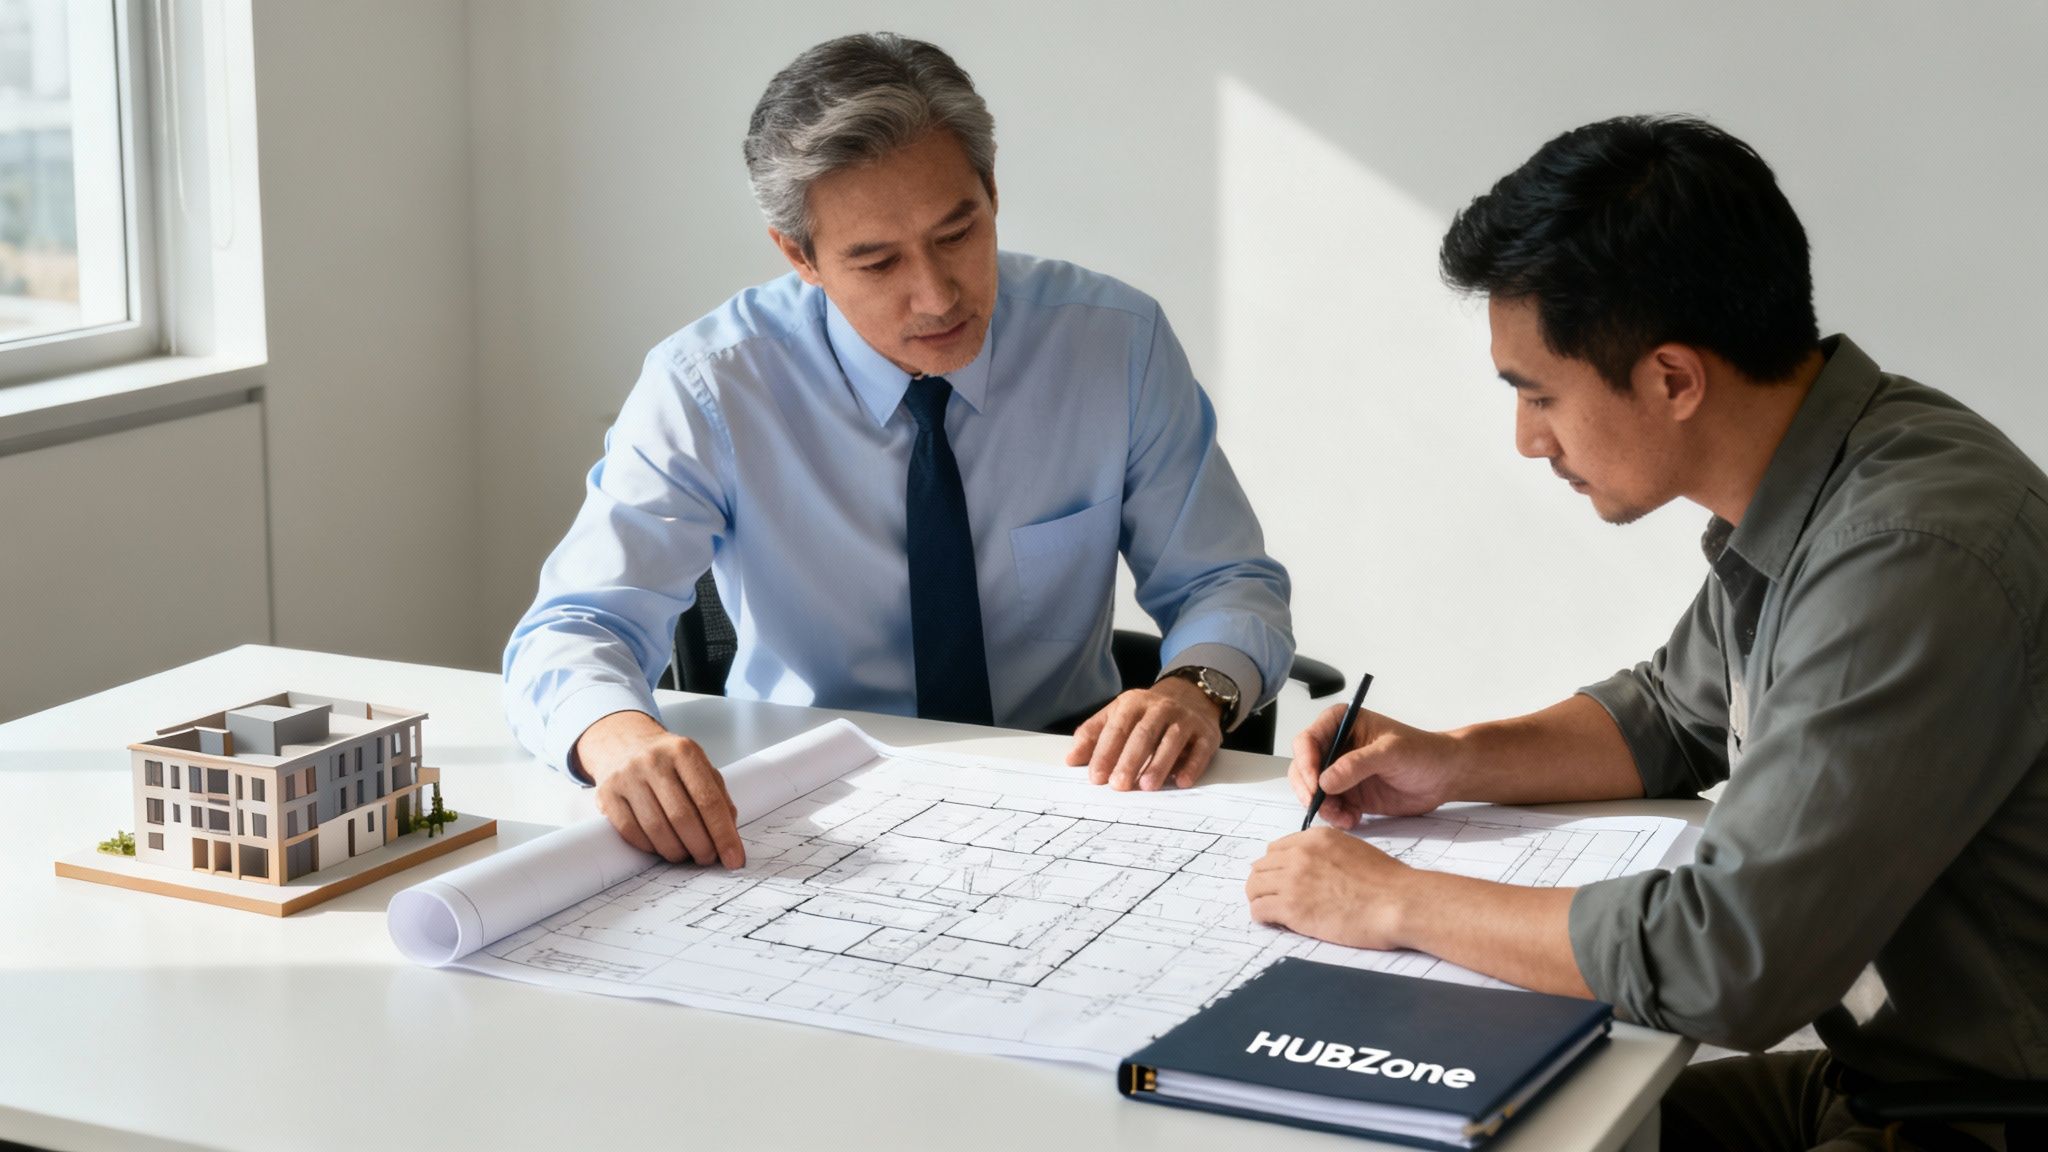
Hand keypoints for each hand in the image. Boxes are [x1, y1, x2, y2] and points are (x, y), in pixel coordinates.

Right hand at [574, 710, 744, 868]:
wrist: (624, 745)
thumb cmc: (669, 763)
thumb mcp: (698, 768)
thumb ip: (718, 798)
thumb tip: (730, 837)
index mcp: (684, 752)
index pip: (709, 800)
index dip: (724, 835)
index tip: (733, 859)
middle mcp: (654, 761)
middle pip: (682, 817)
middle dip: (701, 847)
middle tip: (707, 858)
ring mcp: (627, 776)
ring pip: (656, 828)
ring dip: (676, 851)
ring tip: (685, 854)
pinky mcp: (607, 794)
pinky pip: (631, 832)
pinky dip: (650, 847)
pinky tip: (661, 846)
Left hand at [1066, 679, 1223, 790]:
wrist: (1191, 696)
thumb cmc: (1146, 714)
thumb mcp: (1117, 715)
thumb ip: (1093, 735)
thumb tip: (1071, 760)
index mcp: (1133, 704)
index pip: (1117, 728)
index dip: (1105, 753)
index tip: (1096, 777)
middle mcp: (1160, 708)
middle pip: (1144, 735)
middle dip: (1130, 760)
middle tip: (1119, 785)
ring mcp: (1185, 719)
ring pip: (1172, 741)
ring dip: (1159, 764)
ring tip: (1147, 786)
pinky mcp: (1206, 733)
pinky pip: (1200, 750)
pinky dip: (1192, 766)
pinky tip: (1182, 781)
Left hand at [1245, 827, 1411, 948]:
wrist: (1399, 902)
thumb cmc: (1388, 883)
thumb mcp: (1353, 850)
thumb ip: (1326, 854)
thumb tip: (1315, 869)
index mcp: (1315, 839)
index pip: (1275, 849)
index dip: (1276, 867)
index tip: (1281, 880)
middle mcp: (1299, 855)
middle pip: (1260, 867)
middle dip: (1265, 883)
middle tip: (1275, 899)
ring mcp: (1293, 880)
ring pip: (1253, 888)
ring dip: (1261, 900)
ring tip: (1274, 912)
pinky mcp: (1292, 908)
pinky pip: (1259, 911)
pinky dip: (1264, 918)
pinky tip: (1277, 923)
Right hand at [1290, 705, 1458, 826]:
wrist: (1443, 776)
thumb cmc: (1423, 752)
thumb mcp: (1390, 752)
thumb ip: (1357, 764)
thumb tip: (1326, 781)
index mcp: (1340, 723)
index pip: (1307, 741)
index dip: (1306, 764)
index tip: (1316, 785)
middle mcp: (1335, 746)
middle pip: (1303, 769)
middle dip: (1310, 790)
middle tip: (1323, 806)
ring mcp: (1340, 771)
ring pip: (1312, 792)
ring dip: (1324, 807)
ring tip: (1345, 816)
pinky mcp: (1348, 793)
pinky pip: (1329, 808)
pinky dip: (1336, 817)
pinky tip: (1353, 819)